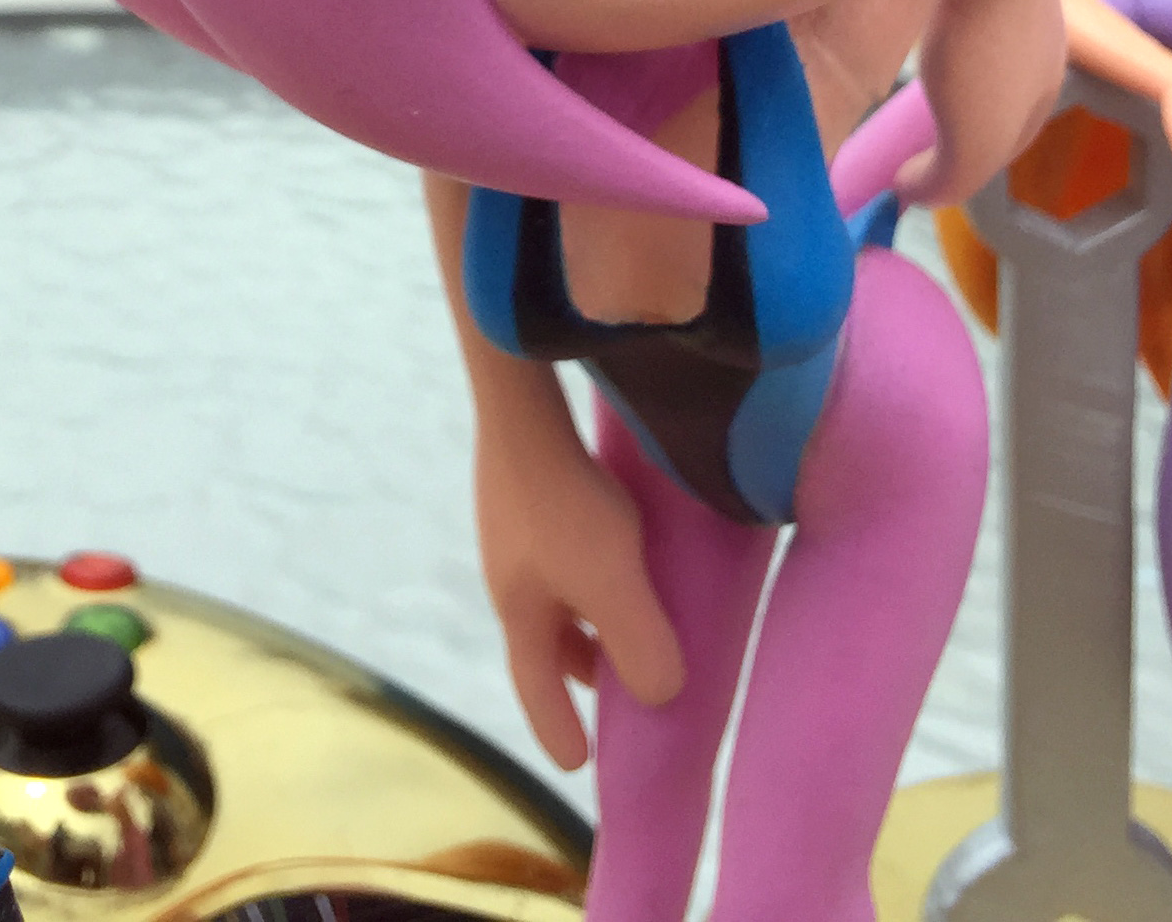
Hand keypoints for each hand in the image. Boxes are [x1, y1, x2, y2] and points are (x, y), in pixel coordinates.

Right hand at [475, 422, 681, 767]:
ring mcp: (512, 529)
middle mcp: (508, 574)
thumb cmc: (566, 504)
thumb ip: (640, 647)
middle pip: (543, 640)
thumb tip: (663, 694)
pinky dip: (586, 574)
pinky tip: (613, 547)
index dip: (556, 727)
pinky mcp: (527, 490)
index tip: (575, 763)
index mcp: (520, 611)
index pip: (535, 687)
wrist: (522, 408)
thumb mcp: (613, 585)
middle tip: (611, 687)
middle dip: (577, 670)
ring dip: (585, 620)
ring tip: (622, 620)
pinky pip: (558, 552)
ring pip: (553, 595)